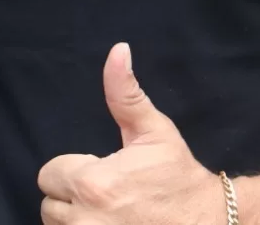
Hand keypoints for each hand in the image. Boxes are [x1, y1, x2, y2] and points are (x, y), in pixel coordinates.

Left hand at [38, 44, 224, 224]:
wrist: (210, 222)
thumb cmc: (179, 178)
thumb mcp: (154, 131)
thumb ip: (125, 93)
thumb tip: (118, 50)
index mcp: (93, 183)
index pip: (49, 174)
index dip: (74, 170)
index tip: (101, 173)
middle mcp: (85, 220)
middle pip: (49, 206)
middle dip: (71, 198)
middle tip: (106, 195)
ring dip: (76, 220)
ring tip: (109, 213)